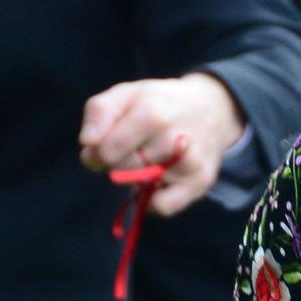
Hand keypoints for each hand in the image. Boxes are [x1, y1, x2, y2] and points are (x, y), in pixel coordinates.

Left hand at [79, 74, 246, 215]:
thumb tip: (87, 142)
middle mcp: (173, 138)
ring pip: (139, 188)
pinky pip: (162, 207)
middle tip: (132, 148)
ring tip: (151, 157)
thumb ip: (99, 112)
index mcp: (151, 112)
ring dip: (137, 178)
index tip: (104, 146)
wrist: (213, 108)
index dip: (97, 153)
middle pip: (121, 171)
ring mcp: (189, 162)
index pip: (106, 152)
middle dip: (118, 163)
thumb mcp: (126, 93)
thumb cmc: (159, 102)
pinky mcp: (200, 181)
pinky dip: (153, 201)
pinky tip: (158, 181)